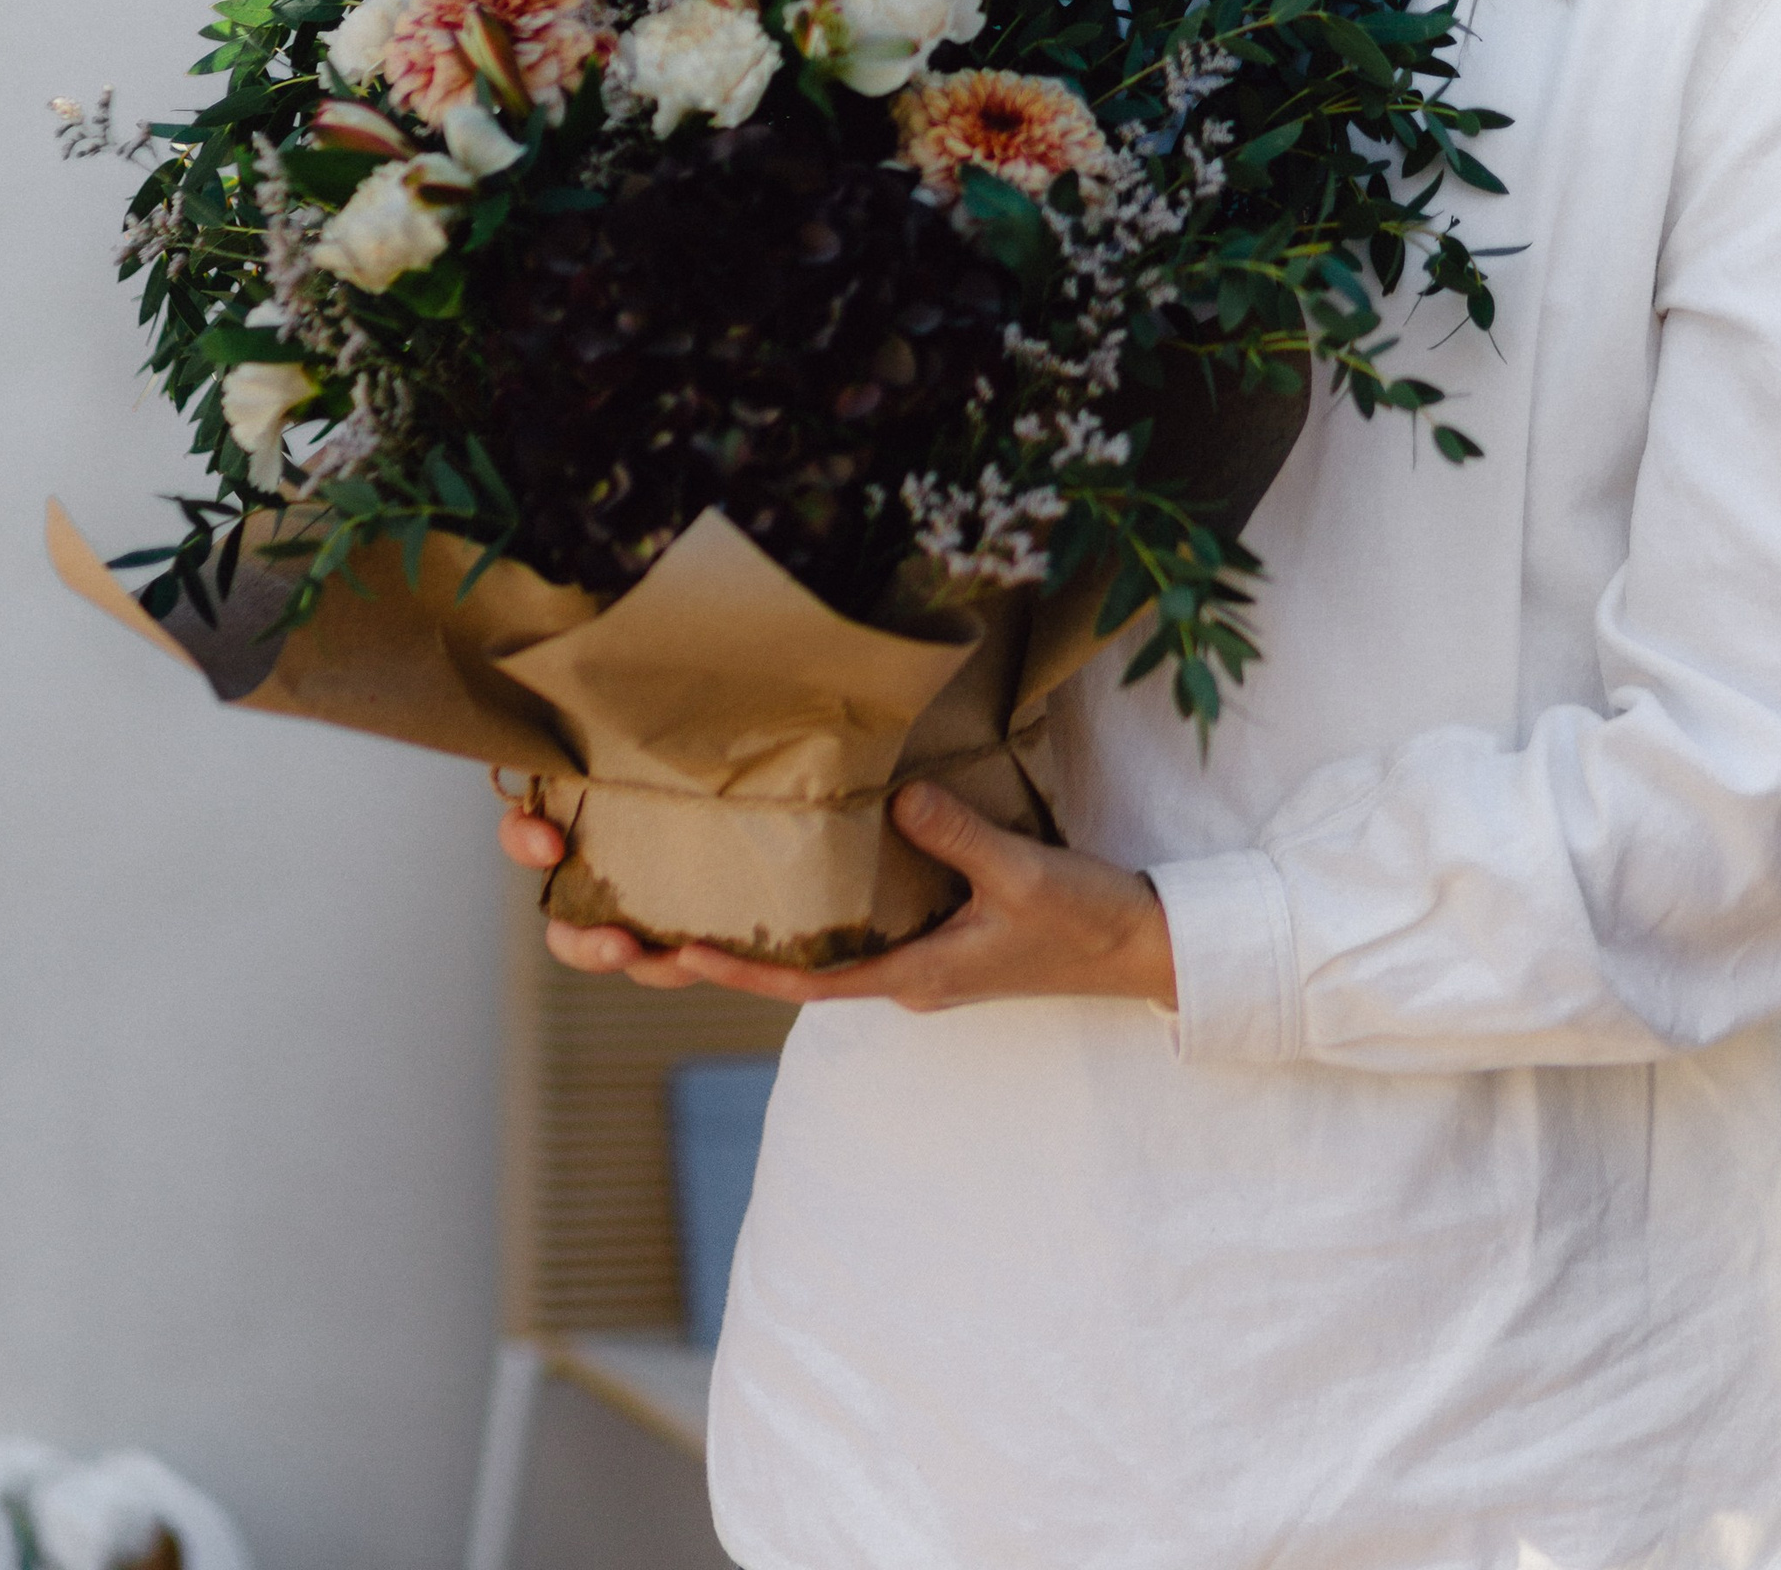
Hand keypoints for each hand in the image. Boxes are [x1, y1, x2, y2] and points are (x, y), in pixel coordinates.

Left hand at [497, 782, 1177, 1010]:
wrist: (1145, 947)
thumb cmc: (1086, 920)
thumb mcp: (1024, 877)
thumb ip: (959, 840)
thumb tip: (897, 799)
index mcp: (912, 979)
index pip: (803, 981)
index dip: (733, 970)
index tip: (669, 953)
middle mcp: (900, 978)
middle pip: (792, 973)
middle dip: (716, 958)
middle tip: (635, 934)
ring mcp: (916, 961)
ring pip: (818, 953)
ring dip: (754, 934)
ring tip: (679, 902)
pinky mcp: (935, 937)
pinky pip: (855, 930)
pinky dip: (811, 910)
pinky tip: (784, 873)